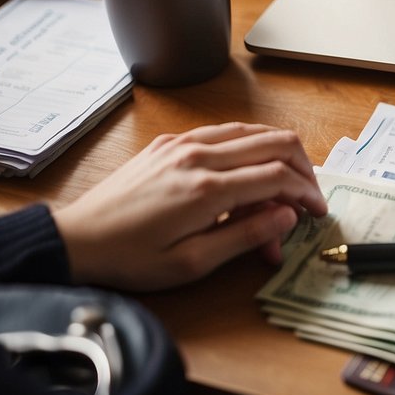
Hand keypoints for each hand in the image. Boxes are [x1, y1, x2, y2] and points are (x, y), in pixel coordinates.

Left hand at [53, 122, 327, 290]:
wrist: (77, 239)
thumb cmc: (132, 259)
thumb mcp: (192, 263)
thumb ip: (246, 235)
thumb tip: (287, 215)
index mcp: (207, 189)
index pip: (278, 175)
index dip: (307, 192)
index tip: (317, 212)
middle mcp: (199, 155)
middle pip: (274, 142)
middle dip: (302, 169)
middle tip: (308, 198)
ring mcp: (184, 143)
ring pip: (252, 131)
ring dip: (278, 155)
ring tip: (283, 188)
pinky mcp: (171, 142)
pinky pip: (225, 133)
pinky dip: (249, 148)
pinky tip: (248, 175)